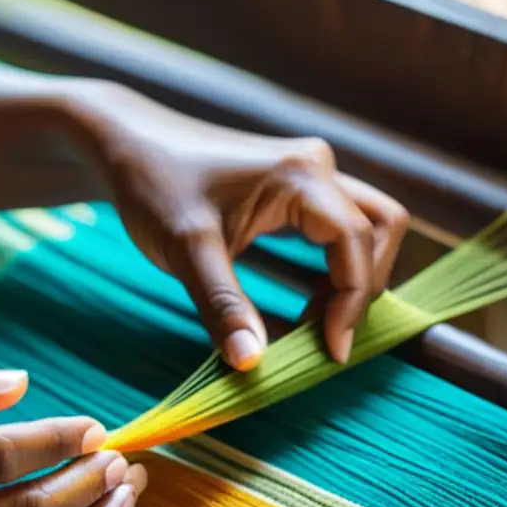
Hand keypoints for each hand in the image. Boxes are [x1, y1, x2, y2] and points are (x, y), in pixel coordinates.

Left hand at [77, 84, 409, 368]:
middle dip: (363, 289)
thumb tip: (252, 362)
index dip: (353, 303)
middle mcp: (315, 168)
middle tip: (324, 339)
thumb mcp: (184, 251)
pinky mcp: (293, 187)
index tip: (329, 353)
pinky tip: (303, 307)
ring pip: (364, 229)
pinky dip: (332, 270)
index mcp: (300, 176)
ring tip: (313, 328)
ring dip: (351, 280)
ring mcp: (307, 174)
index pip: (357, 242)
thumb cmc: (152, 185)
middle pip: (379, 230)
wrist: (127, 144)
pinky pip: (336, 231)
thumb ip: (222, 307)